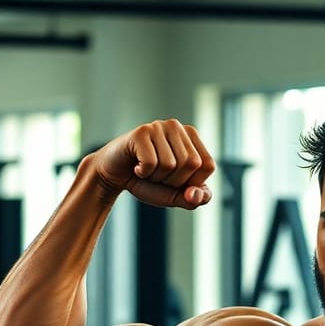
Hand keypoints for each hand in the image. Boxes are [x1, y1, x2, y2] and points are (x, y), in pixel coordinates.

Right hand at [93, 119, 214, 209]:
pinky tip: (137, 167)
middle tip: (158, 175)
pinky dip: (143, 173)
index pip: (208, 165)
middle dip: (174, 181)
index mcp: (192, 137)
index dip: (193, 182)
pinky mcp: (141, 132)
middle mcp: (177, 127)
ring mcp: (158, 126)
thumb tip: (195, 195)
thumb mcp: (177, 195)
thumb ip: (195, 198)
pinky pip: (151, 163)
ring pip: (171, 165)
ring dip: (157, 177)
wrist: (116, 177)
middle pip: (191, 164)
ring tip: (147, 170)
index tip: (175, 179)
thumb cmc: (150, 183)